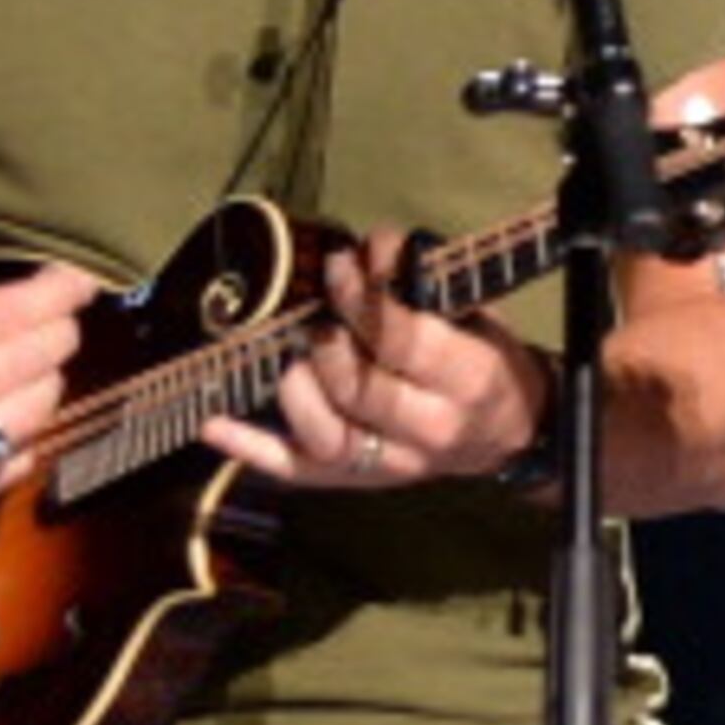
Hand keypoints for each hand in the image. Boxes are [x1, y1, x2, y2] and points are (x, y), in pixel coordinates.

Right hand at [0, 262, 91, 518]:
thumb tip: (43, 301)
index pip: (6, 315)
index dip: (56, 294)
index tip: (80, 282)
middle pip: (32, 360)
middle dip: (58, 333)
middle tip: (59, 323)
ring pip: (35, 410)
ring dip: (46, 383)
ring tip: (30, 371)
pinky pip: (17, 461)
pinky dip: (23, 436)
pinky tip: (7, 419)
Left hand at [204, 235, 550, 490]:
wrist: (510, 433)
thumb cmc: (488, 361)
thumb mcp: (475, 313)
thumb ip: (423, 281)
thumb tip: (371, 243)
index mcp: (467, 380)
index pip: (401, 341)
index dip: (361, 299)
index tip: (340, 266)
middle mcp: (429, 429)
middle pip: (357, 389)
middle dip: (325, 342)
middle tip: (316, 315)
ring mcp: (391, 464)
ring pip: (324, 436)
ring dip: (295, 389)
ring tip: (292, 357)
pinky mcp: (358, 481)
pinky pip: (296, 470)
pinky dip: (250, 449)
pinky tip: (213, 424)